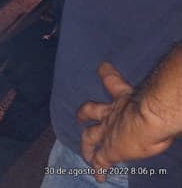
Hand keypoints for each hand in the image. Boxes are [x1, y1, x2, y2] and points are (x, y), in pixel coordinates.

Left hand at [77, 63, 174, 181]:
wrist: (151, 120)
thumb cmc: (157, 106)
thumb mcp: (153, 98)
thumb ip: (153, 98)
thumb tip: (165, 100)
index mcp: (124, 98)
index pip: (113, 83)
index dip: (107, 74)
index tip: (102, 67)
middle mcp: (112, 113)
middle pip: (91, 110)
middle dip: (84, 113)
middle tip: (79, 116)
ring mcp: (108, 132)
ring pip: (90, 136)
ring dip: (86, 144)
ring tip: (84, 150)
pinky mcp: (110, 150)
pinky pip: (101, 162)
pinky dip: (99, 170)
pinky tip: (99, 178)